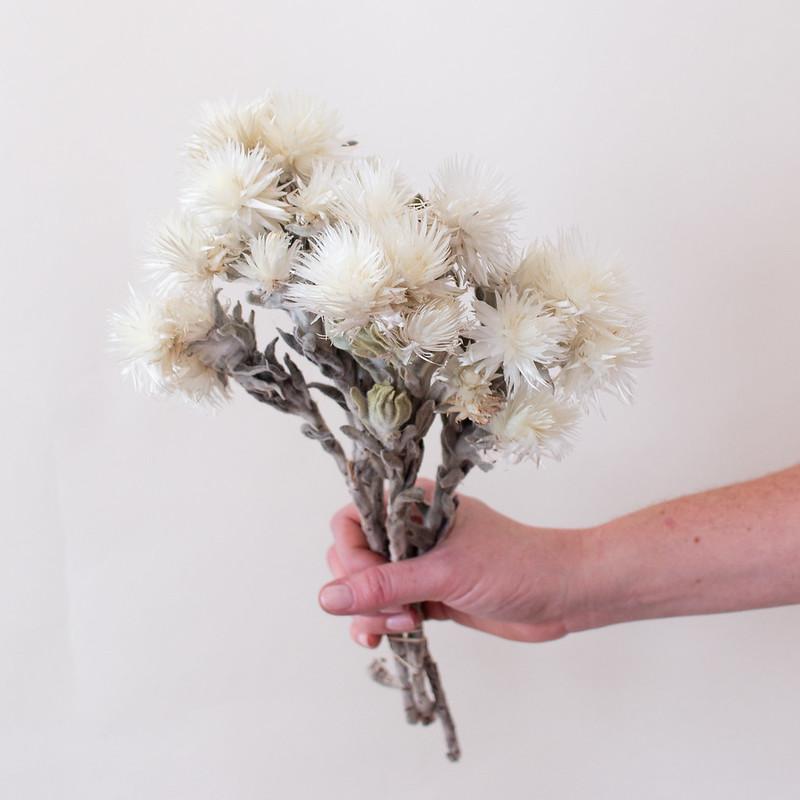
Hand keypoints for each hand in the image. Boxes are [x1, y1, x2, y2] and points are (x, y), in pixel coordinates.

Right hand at [319, 480, 585, 647]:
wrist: (563, 595)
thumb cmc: (515, 566)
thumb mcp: (445, 573)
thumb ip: (385, 584)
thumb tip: (328, 597)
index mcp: (414, 505)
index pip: (353, 519)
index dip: (350, 552)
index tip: (367, 582)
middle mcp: (412, 532)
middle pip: (354, 556)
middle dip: (363, 588)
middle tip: (395, 607)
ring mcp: (420, 565)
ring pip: (369, 587)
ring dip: (371, 612)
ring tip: (402, 625)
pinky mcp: (429, 595)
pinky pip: (388, 608)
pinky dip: (380, 624)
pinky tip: (382, 640)